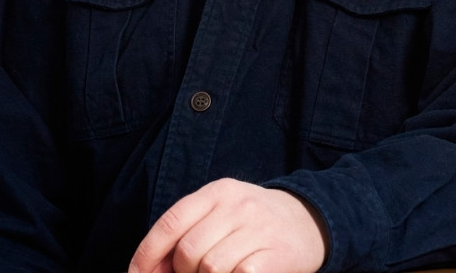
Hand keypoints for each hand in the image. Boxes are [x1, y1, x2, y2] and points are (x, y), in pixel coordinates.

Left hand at [128, 178, 328, 272]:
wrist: (308, 221)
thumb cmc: (252, 222)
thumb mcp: (221, 213)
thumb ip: (187, 232)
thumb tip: (149, 268)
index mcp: (218, 191)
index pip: (171, 221)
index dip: (147, 253)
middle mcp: (237, 204)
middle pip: (188, 251)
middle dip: (183, 272)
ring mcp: (257, 228)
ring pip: (210, 268)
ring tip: (223, 271)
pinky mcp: (274, 254)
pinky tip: (242, 272)